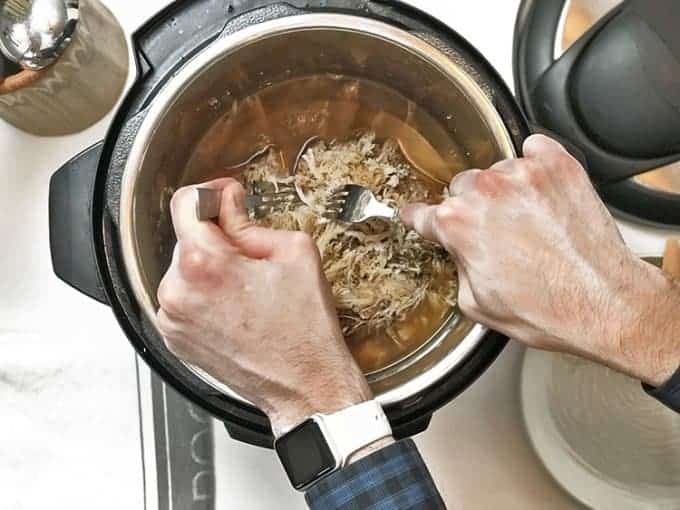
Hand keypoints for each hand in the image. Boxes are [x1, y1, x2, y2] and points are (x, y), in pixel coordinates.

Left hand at [156, 178, 371, 435]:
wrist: (305, 385)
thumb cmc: (305, 327)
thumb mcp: (293, 253)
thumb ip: (250, 222)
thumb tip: (228, 203)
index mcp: (203, 263)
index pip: (186, 203)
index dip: (211, 192)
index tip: (227, 197)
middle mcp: (177, 291)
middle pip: (187, 238)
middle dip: (218, 238)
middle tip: (254, 256)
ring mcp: (172, 319)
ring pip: (184, 270)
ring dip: (210, 268)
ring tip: (248, 290)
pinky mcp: (174, 339)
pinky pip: (183, 299)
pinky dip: (204, 295)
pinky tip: (236, 309)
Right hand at [402, 135, 679, 386]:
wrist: (606, 303)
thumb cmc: (548, 310)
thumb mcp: (478, 305)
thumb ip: (459, 268)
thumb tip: (463, 254)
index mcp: (457, 224)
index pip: (423, 213)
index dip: (420, 218)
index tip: (418, 215)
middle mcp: (484, 191)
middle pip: (461, 188)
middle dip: (471, 208)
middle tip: (495, 233)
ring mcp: (523, 174)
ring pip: (497, 172)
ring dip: (505, 190)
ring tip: (529, 220)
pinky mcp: (559, 165)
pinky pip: (535, 149)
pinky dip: (535, 165)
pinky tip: (543, 193)